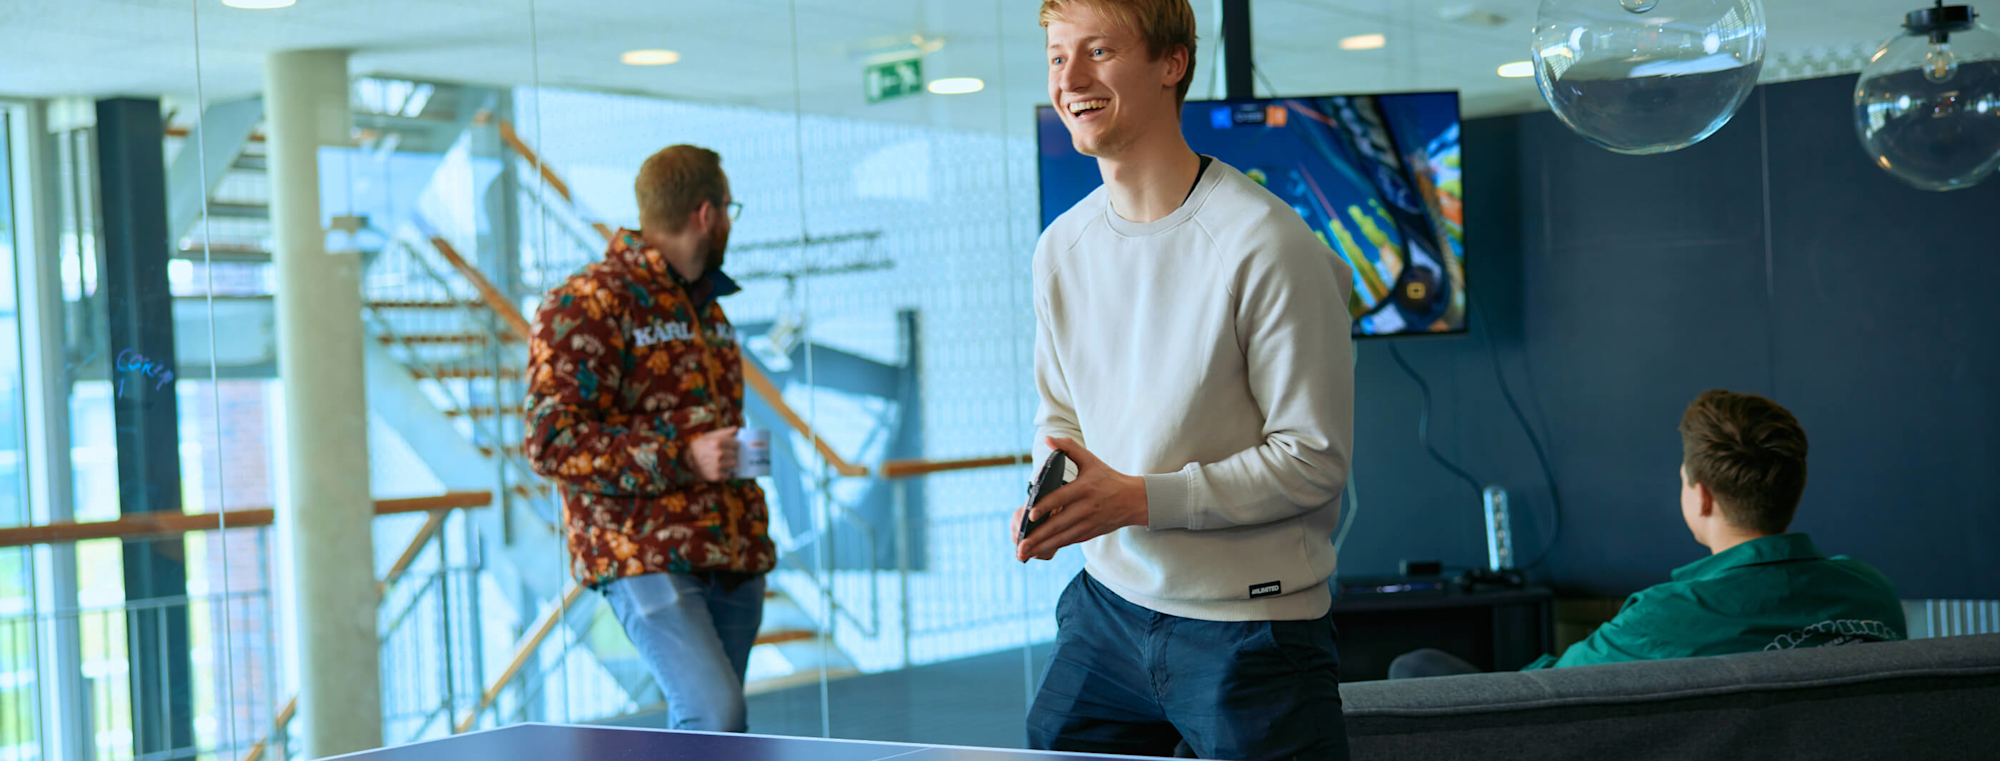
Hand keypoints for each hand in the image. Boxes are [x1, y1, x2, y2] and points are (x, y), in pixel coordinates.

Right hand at [687, 427, 739, 481]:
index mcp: (717, 443)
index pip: (736, 444)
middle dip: (733, 454)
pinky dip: (726, 473)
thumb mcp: (709, 436)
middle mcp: (718, 455)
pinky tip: (720, 469)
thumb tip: (736, 429)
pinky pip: (729, 474)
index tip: (732, 446)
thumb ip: (723, 432)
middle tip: (727, 454)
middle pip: (736, 454)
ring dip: (730, 463)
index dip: (735, 445)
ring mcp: (718, 466)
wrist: (688, 461)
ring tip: (723, 461)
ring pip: (734, 464)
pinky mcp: (717, 476)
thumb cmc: (700, 446)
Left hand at [1015, 436, 1148, 561]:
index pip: (1061, 498)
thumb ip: (1068, 447)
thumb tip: (1047, 439)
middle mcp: (1086, 508)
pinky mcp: (1089, 533)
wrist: (1133, 500)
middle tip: (1019, 544)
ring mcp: (1088, 523)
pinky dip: (1052, 547)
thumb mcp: (1090, 460)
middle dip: (1037, 535)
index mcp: (1085, 488)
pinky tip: (1037, 552)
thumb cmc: (1108, 478)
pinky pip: (1068, 542)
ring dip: (1042, 546)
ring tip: (1023, 553)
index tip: (1030, 515)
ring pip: (1061, 537)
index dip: (1045, 506)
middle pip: (1058, 524)